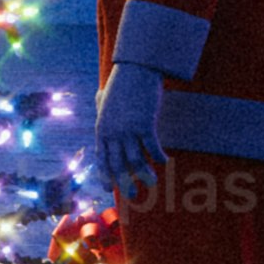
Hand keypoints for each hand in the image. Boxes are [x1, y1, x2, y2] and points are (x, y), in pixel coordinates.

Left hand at [92, 59, 172, 207]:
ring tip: (152, 183)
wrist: (135, 69)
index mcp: (102, 129)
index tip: (108, 188)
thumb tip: (98, 97)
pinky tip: (165, 162)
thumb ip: (101, 102)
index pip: (102, 158)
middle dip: (124, 182)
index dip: (105, 174)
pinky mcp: (145, 124)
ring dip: (144, 174)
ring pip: (136, 160)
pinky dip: (159, 157)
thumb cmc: (121, 82)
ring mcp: (129, 130)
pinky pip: (152, 147)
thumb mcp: (106, 95)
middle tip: (132, 194)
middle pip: (118, 164)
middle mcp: (114, 132)